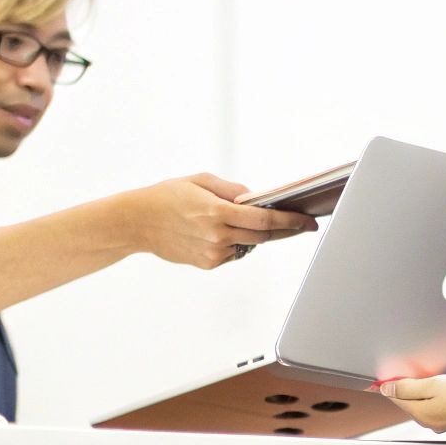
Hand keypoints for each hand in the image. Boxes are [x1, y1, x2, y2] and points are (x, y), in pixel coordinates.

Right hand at [127, 174, 317, 268]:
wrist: (136, 222)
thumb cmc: (166, 196)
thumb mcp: (201, 181)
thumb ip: (232, 190)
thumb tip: (257, 198)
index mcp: (217, 211)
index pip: (264, 218)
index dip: (291, 221)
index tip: (308, 221)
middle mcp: (217, 235)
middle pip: (264, 235)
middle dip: (286, 229)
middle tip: (302, 224)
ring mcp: (213, 253)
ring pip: (250, 244)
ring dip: (259, 234)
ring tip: (262, 222)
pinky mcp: (207, 263)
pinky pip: (234, 253)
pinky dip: (238, 242)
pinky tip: (227, 231)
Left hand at [378, 369, 445, 432]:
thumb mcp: (436, 384)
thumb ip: (410, 387)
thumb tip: (389, 387)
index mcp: (423, 414)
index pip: (397, 397)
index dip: (389, 384)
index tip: (382, 377)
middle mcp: (432, 421)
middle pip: (409, 401)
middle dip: (404, 387)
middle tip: (401, 372)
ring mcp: (445, 419)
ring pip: (424, 402)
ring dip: (419, 389)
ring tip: (419, 376)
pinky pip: (437, 403)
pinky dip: (433, 393)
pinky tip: (439, 384)